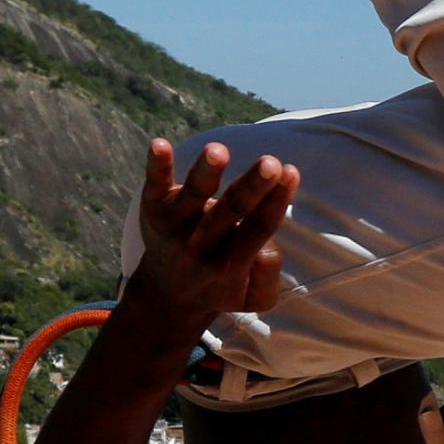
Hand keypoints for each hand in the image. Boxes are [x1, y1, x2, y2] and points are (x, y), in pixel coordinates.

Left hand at [129, 139, 299, 330]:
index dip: (276, 202)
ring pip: (192, 197)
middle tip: (270, 163)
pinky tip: (159, 144)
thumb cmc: (223, 284)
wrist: (168, 293)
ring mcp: (174, 225)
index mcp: (230, 265)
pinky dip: (157, 165)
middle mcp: (201, 244)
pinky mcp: (152, 208)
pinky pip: (153, 185)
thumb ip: (268, 276)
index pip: (258, 229)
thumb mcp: (253, 299)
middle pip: (230, 211)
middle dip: (251, 187)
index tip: (291, 173)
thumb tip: (267, 245)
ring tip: (218, 151)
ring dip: (206, 172)